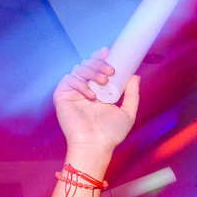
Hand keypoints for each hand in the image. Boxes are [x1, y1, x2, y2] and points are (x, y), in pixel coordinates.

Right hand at [53, 49, 137, 170]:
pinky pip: (68, 79)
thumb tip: (135, 76)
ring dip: (92, 71)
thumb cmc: (110, 133)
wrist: (96, 145)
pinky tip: (91, 95)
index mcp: (99, 89)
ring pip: (78, 69)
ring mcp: (73, 91)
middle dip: (98, 63)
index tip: (109, 51)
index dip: (101, 57)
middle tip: (110, 71)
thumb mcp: (127, 113)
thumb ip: (132, 95)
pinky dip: (80, 84)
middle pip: (87, 64)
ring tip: (103, 82)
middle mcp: (85, 87)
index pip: (97, 68)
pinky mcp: (62, 95)